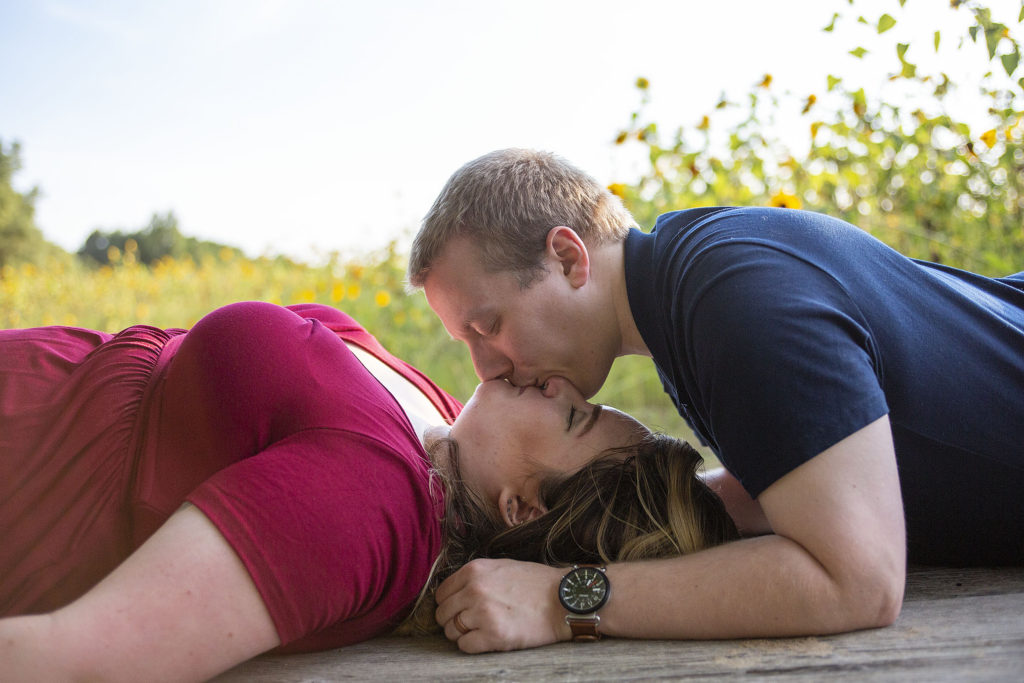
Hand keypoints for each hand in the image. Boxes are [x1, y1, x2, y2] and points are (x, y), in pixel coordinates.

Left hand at [434, 558, 568, 652]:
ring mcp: (483, 613)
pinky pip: (465, 646)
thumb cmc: (536, 583)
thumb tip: (454, 592)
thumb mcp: (502, 567)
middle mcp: (474, 590)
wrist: (563, 600)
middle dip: (452, 620)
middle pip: (442, 613)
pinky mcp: (494, 635)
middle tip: (469, 623)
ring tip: (480, 631)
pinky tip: (487, 640)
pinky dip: (472, 646)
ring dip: (462, 634)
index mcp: (474, 570)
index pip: (441, 593)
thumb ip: (476, 577)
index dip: (448, 604)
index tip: (458, 610)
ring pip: (451, 631)